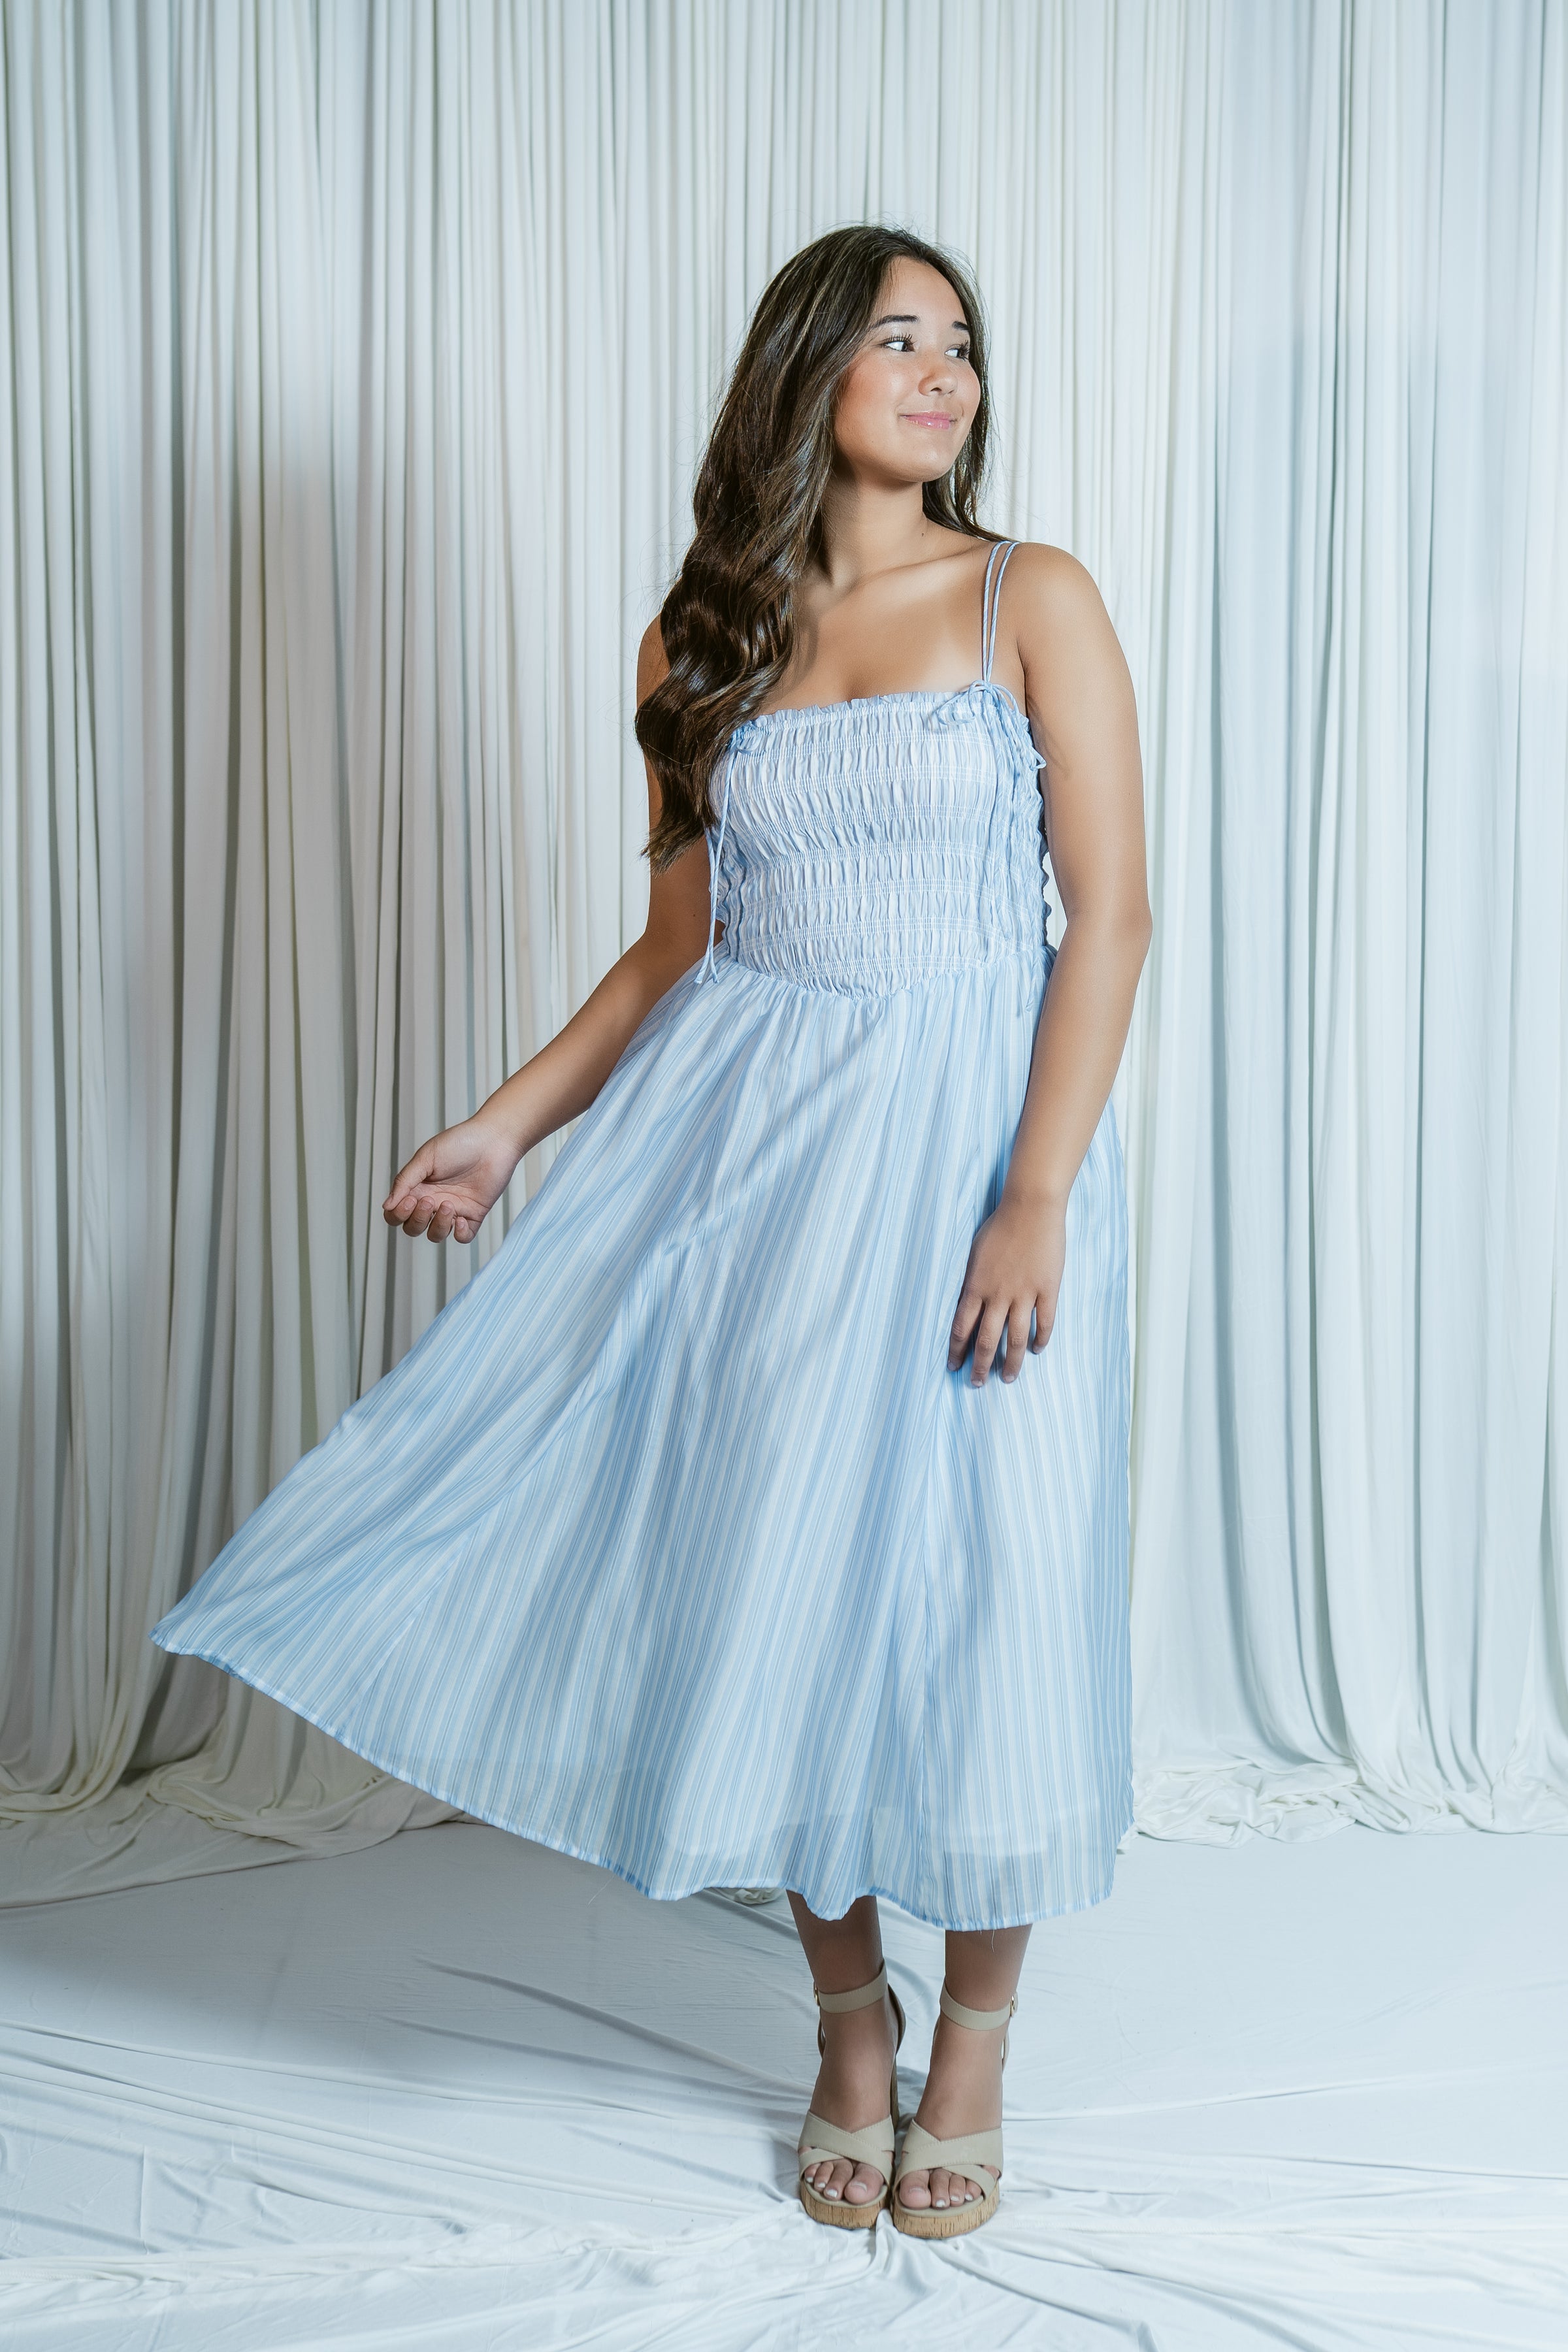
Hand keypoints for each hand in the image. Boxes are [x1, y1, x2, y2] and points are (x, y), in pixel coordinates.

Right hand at [382, 1114, 520, 1244]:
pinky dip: (459, 1233)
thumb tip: (387, 1205)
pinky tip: (460, 1218)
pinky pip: (462, 1237)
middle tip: (430, 1200)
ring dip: (438, 1225)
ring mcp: (453, 1209)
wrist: (493, 1140)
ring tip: (450, 1204)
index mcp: (418, 1187)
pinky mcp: (474, 1214)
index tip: (409, 1200)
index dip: (398, 1214)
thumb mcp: (426, 1158)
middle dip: (417, 1220)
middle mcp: (433, 1201)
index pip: (396, 1213)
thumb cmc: (460, 1142)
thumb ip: (405, 1181)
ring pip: (435, 1235)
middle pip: (413, 1227)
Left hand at [948, 1188, 1066, 1385]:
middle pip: (988, 1341)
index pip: (961, 1328)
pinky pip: (1045, 1322)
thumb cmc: (999, 1226)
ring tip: (1008, 1378)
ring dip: (1012, 1362)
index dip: (957, 1351)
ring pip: (1017, 1339)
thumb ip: (971, 1282)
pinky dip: (1042, 1339)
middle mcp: (999, 1295)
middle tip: (977, 1384)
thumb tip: (967, 1304)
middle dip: (981, 1366)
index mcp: (976, 1286)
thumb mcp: (974, 1254)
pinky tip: (1038, 1350)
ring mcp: (1025, 1294)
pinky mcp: (1048, 1289)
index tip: (954, 1367)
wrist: (1030, 1207)